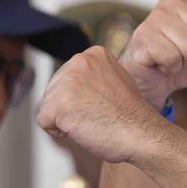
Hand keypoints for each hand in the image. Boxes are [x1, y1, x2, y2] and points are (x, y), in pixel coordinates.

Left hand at [37, 46, 170, 164]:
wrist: (142, 133)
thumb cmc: (132, 115)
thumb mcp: (116, 81)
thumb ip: (94, 76)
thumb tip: (77, 83)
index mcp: (94, 54)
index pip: (66, 77)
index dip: (80, 97)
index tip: (102, 104)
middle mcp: (79, 61)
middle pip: (54, 89)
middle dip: (70, 107)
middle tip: (97, 114)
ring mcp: (68, 81)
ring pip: (48, 105)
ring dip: (66, 119)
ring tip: (92, 120)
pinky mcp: (59, 103)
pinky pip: (44, 121)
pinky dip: (60, 131)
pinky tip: (83, 129)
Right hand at [119, 0, 186, 107]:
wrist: (155, 78)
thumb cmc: (182, 55)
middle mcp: (170, 0)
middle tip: (182, 51)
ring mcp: (154, 17)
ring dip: (185, 60)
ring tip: (171, 56)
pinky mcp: (143, 38)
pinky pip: (174, 59)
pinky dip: (171, 67)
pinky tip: (160, 62)